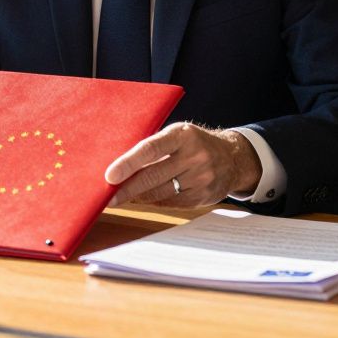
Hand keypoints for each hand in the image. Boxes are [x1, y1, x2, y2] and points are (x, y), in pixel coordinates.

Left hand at [104, 123, 260, 207]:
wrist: (232, 158)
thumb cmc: (193, 143)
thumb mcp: (177, 134)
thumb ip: (153, 146)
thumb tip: (119, 166)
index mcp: (183, 135)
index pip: (150, 149)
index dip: (128, 163)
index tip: (109, 175)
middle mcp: (194, 156)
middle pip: (153, 176)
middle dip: (126, 189)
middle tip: (105, 197)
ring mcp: (201, 178)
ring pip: (159, 193)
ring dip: (137, 197)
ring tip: (120, 198)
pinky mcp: (202, 197)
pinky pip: (170, 203)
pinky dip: (153, 202)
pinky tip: (143, 199)